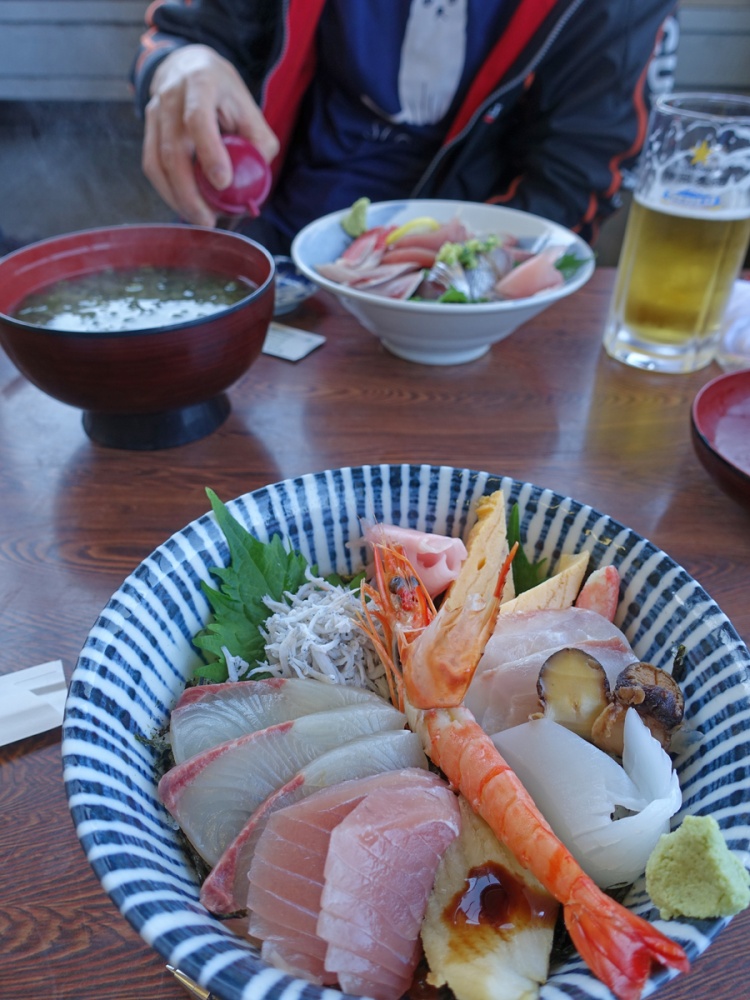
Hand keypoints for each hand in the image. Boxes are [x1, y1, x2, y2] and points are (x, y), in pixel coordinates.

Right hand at [143, 44, 279, 225]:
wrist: (187, 66)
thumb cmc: (222, 91)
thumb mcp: (247, 105)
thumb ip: (258, 140)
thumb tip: (257, 179)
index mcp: (200, 84)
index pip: (198, 119)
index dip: (209, 152)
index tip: (223, 183)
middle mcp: (171, 97)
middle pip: (172, 150)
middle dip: (189, 192)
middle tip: (208, 219)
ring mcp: (154, 113)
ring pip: (156, 162)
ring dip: (177, 197)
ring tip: (199, 219)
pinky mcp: (147, 131)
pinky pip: (151, 166)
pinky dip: (167, 191)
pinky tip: (185, 205)